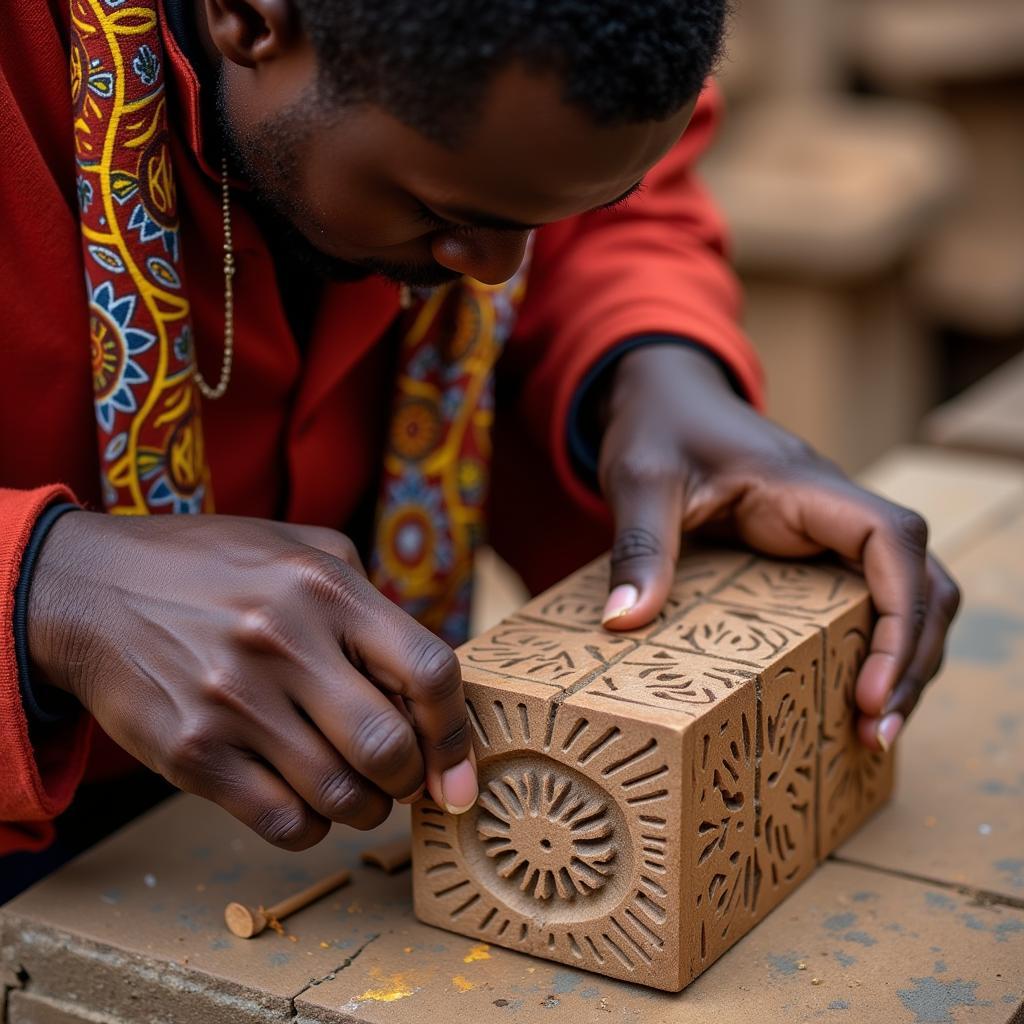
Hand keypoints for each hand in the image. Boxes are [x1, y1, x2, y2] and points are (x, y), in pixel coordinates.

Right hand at [28, 513, 477, 848]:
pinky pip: (283, 823)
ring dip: (366, 809)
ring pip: (341, 796)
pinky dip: (312, 827)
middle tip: (404, 779)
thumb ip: (370, 602)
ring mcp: (234, 701)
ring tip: (358, 791)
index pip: (429, 671)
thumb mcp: (303, 551)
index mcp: (325, 588)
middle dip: (411, 779)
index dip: (457, 733)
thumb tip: (427, 685)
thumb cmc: (214, 569)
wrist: (92, 590)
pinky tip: (306, 802)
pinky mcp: (193, 753)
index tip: (458, 771)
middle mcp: (283, 641)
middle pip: (389, 747)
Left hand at [597, 344, 960, 750]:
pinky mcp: (811, 548)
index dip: (901, 614)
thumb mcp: (639, 479)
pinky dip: (877, 644)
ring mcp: (827, 529)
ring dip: (905, 659)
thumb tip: (625, 623)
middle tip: (874, 733)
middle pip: (920, 579)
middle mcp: (832, 509)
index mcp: (804, 485)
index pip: (892, 538)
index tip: (871, 686)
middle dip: (912, 658)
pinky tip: (852, 694)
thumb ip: (638, 545)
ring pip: (909, 591)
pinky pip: (869, 595)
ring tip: (872, 731)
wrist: (663, 393)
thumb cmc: (658, 425)